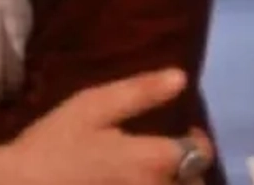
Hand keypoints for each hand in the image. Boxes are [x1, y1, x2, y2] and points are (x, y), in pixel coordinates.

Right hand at [0, 68, 217, 184]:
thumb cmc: (53, 145)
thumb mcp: (93, 106)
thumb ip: (140, 92)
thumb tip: (180, 78)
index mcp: (152, 161)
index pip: (199, 154)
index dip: (197, 141)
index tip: (184, 134)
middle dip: (189, 173)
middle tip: (168, 160)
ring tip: (150, 176)